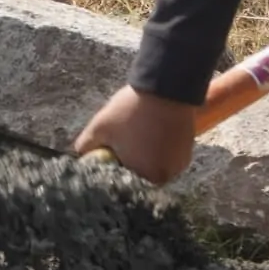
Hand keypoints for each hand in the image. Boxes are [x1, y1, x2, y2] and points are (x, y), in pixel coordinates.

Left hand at [74, 85, 199, 184]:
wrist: (165, 88)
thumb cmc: (131, 110)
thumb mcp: (99, 127)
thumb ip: (85, 146)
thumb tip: (80, 156)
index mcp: (143, 176)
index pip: (121, 181)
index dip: (113, 167)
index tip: (111, 152)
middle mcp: (164, 177)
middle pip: (139, 176)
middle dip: (130, 162)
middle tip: (124, 141)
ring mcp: (178, 166)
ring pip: (155, 168)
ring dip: (146, 158)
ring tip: (139, 135)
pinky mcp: (187, 155)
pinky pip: (168, 160)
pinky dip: (160, 152)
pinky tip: (153, 135)